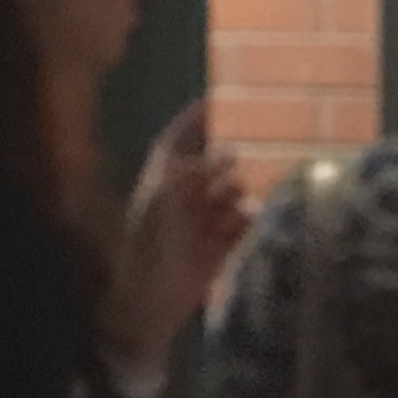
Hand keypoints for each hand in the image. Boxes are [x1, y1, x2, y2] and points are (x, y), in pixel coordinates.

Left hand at [108, 101, 251, 376]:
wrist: (150, 296)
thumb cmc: (148, 242)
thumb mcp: (164, 198)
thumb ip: (194, 172)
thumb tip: (229, 155)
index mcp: (162, 179)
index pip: (179, 140)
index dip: (194, 121)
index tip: (215, 101)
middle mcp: (185, 195)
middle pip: (212, 164)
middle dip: (224, 161)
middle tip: (232, 161)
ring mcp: (204, 220)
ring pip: (233, 193)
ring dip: (236, 193)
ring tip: (232, 201)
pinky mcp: (222, 246)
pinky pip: (244, 224)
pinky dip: (248, 220)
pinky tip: (246, 221)